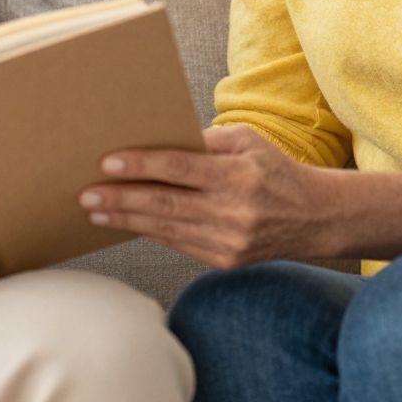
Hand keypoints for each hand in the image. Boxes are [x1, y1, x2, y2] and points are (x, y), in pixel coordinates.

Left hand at [79, 124, 339, 268]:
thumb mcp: (248, 141)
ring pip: (166, 229)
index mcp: (238, 176)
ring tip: (96, 212)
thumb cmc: (274, 169)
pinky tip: (127, 223)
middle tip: (87, 194)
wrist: (314, 218)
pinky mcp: (225, 260)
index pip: (180, 169)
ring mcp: (228, 241)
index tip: (107, 162)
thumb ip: (206, 141)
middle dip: (121, 199)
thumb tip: (158, 141)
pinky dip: (150, 232)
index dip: (142, 166)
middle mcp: (233, 212)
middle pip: (166, 204)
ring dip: (127, 220)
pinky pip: (178, 244)